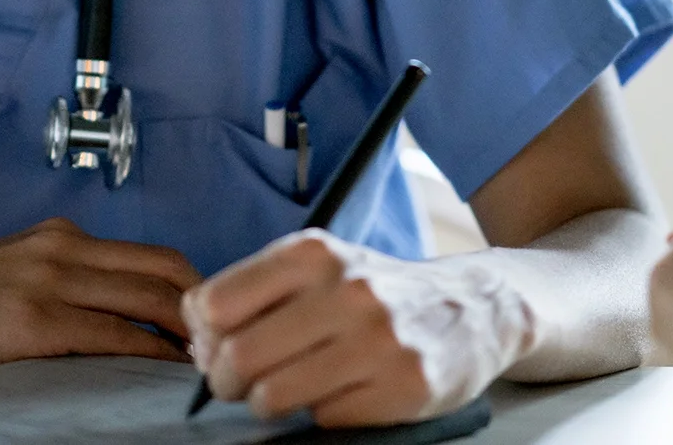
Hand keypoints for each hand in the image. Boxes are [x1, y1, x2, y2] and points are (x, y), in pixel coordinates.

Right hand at [0, 217, 200, 378]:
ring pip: (151, 298)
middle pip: (167, 270)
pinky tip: (168, 372)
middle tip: (229, 342)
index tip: (214, 322)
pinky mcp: (31, 321)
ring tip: (211, 361)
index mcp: (57, 238)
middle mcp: (63, 249)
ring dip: (190, 331)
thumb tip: (100, 313)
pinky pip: (114, 336)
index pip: (152, 256)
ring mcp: (49, 282)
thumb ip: (53, 283)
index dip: (194, 288)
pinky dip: (151, 354)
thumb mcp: (3, 274)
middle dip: (208, 307)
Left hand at [183, 230, 534, 427]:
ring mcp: (378, 340)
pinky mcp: (403, 387)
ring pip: (272, 397)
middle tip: (242, 383)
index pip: (213, 304)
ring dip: (270, 403)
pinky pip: (323, 419)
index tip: (218, 346)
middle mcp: (346, 290)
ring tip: (292, 388)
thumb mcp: (321, 266)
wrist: (476, 307)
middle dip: (227, 381)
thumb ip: (257, 291)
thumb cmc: (378, 291)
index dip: (205, 337)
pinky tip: (345, 392)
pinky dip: (322, 414)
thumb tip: (196, 338)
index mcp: (314, 252)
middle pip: (237, 357)